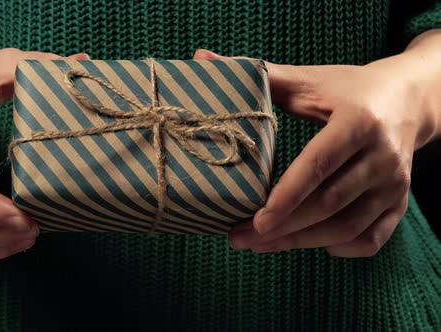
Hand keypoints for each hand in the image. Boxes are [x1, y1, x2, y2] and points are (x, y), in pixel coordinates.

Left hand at [194, 49, 434, 256]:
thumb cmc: (350, 90)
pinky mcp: (399, 202)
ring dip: (302, 242)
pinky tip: (309, 243)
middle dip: (283, 228)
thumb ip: (262, 77)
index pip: (319, 165)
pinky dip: (339, 248)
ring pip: (348, 227)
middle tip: (241, 238)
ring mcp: (394, 184)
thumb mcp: (310, 81)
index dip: (286, 196)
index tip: (255, 220)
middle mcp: (382, 156)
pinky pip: (372, 239)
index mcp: (358, 122)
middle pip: (330, 203)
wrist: (409, 100)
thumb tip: (202, 58)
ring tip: (261, 244)